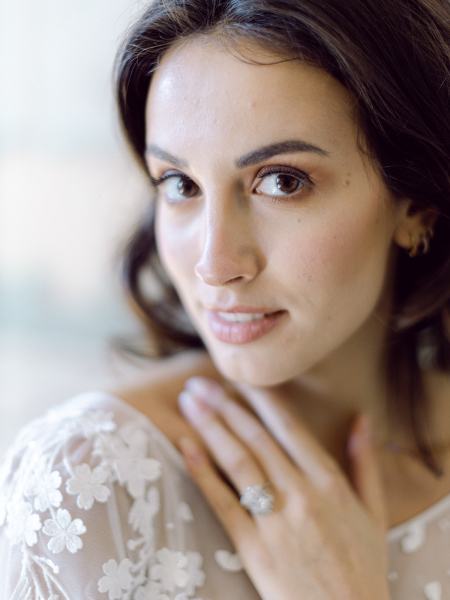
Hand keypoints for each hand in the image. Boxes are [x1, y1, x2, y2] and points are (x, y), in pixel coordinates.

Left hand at [176, 376, 389, 599]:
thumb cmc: (361, 568)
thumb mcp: (373, 512)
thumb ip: (365, 463)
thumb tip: (362, 419)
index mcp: (329, 481)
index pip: (288, 427)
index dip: (260, 399)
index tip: (240, 379)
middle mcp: (301, 493)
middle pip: (256, 438)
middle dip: (225, 405)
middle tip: (199, 382)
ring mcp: (275, 520)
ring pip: (238, 460)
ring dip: (210, 426)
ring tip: (188, 400)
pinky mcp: (253, 548)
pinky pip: (223, 502)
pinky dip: (203, 471)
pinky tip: (185, 444)